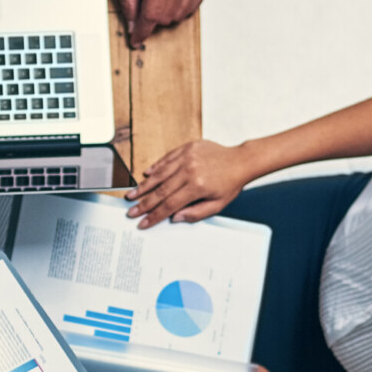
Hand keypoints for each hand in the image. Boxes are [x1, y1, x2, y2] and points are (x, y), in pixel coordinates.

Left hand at [109, 0, 210, 50]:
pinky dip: (178, 5)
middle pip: (165, 18)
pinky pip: (191, 7)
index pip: (151, 16)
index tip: (136, 40)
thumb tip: (133, 25)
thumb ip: (127, 0)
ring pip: (179, 16)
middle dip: (151, 15)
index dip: (141, 31)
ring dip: (165, 11)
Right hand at [126, 139, 251, 227]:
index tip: (143, 223)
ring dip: (144, 186)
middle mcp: (190, 170)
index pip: (170, 205)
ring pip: (160, 174)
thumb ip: (196, 213)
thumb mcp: (217, 205)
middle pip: (161, 191)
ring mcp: (187, 157)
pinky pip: (166, 159)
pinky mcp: (186, 148)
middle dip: (144, 203)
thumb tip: (174, 218)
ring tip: (131, 195)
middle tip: (131, 212)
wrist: (241, 161)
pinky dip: (155, 168)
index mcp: (197, 186)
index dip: (154, 216)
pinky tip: (145, 175)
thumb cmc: (230, 184)